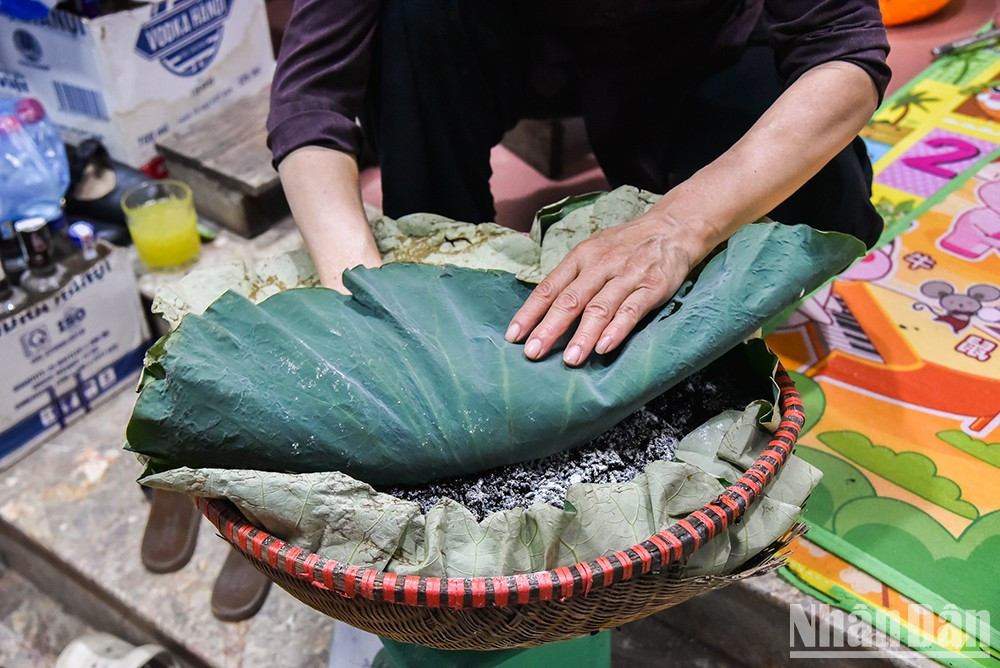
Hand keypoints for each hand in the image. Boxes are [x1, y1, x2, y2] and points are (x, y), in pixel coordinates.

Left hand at [504, 212, 707, 365]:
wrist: (672, 228)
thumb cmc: (627, 246)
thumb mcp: (594, 252)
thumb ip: (573, 279)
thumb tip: (543, 312)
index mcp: (581, 257)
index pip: (549, 288)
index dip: (530, 313)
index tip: (513, 336)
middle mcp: (600, 265)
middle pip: (570, 300)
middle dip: (549, 328)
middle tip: (533, 353)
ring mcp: (627, 275)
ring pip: (600, 307)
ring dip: (583, 335)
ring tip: (570, 359)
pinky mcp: (652, 286)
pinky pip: (632, 310)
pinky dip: (617, 329)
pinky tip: (604, 346)